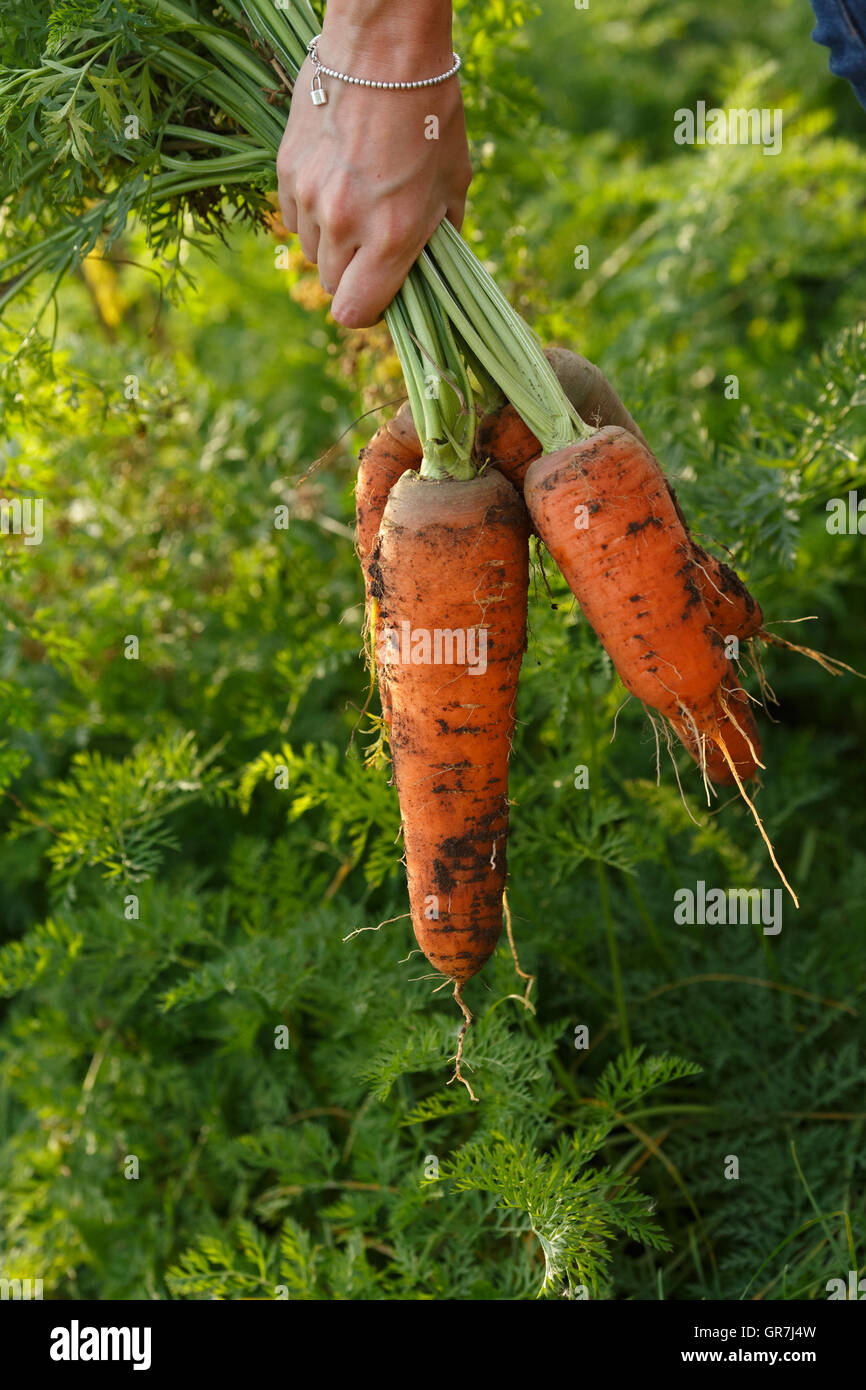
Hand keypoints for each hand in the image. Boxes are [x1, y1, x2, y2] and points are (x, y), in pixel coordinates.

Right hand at [276, 6, 470, 327]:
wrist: (385, 46)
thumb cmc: (432, 114)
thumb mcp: (453, 183)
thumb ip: (440, 237)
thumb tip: (431, 272)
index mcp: (391, 236)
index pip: (356, 311)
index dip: (370, 311)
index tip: (381, 296)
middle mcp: (344, 223)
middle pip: (332, 285)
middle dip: (353, 275)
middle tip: (374, 247)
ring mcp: (310, 196)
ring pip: (310, 251)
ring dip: (331, 243)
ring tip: (357, 205)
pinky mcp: (286, 170)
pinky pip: (293, 216)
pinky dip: (311, 212)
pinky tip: (335, 182)